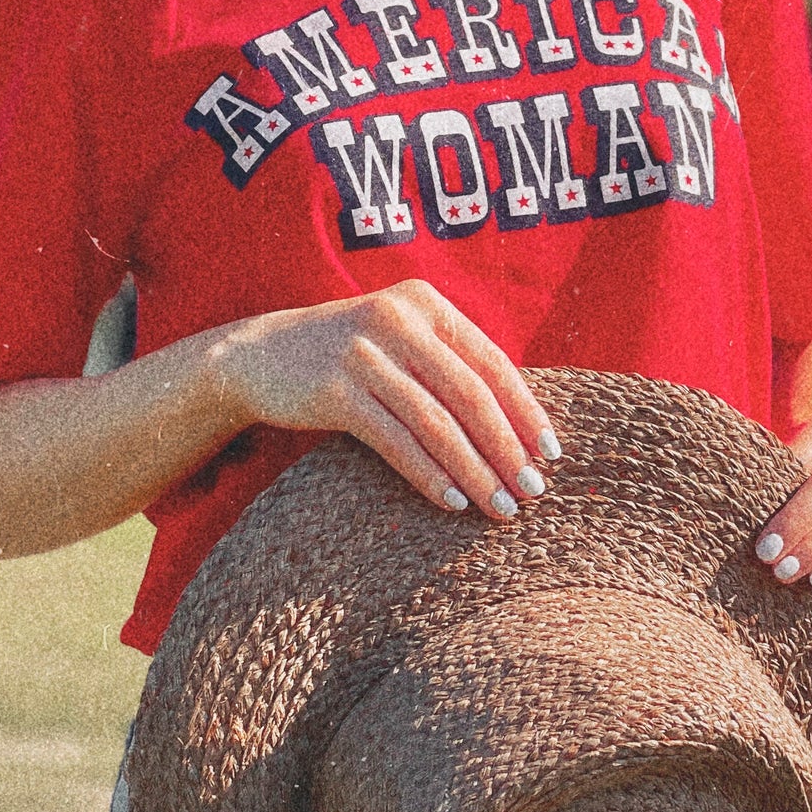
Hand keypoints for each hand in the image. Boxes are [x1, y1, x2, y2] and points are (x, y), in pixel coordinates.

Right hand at [205, 277, 558, 518]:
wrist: (260, 355)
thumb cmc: (349, 356)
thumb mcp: (402, 339)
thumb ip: (451, 364)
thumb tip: (520, 425)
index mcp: (427, 304)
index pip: (492, 362)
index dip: (526, 411)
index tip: (551, 454)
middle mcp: (398, 319)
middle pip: (470, 395)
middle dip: (507, 449)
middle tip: (533, 491)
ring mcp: (364, 353)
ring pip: (437, 423)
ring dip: (475, 471)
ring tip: (499, 507)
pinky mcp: (334, 390)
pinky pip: (395, 441)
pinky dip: (429, 475)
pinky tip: (452, 502)